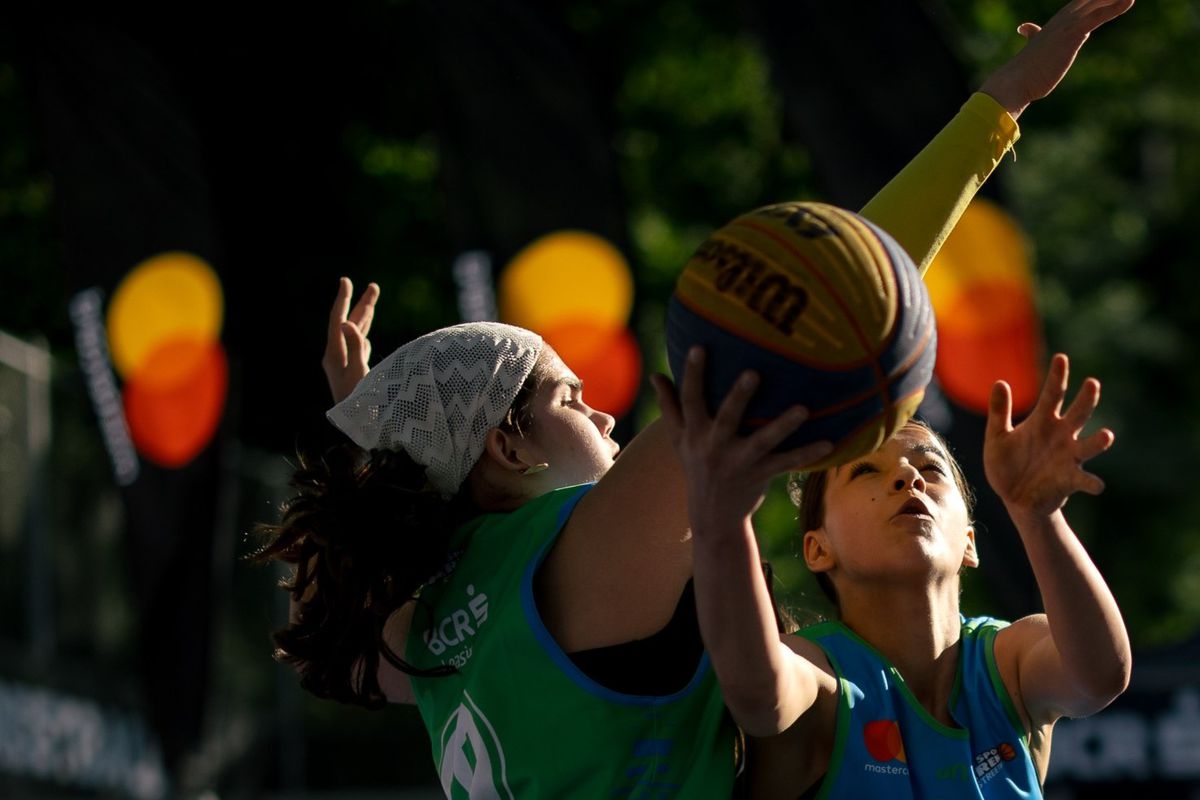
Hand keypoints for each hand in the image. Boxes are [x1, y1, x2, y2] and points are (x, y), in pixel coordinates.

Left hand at [323, 277, 379, 402]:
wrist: (358, 430)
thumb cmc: (360, 403)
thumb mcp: (358, 373)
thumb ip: (354, 347)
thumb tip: (347, 322)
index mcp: (334, 355)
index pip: (338, 321)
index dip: (344, 300)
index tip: (347, 281)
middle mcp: (337, 357)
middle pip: (349, 325)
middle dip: (361, 305)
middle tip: (373, 286)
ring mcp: (345, 365)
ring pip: (356, 335)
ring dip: (365, 318)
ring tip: (373, 301)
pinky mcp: (353, 373)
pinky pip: (359, 348)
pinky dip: (364, 336)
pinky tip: (365, 335)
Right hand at [650, 347, 831, 528]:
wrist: (712, 516)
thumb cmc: (696, 466)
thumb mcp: (678, 439)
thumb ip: (669, 406)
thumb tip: (655, 374)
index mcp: (695, 434)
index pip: (691, 400)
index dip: (693, 374)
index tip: (700, 347)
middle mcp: (715, 447)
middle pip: (727, 418)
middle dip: (739, 396)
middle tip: (754, 373)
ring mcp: (740, 462)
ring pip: (763, 441)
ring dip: (783, 425)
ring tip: (803, 409)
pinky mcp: (761, 474)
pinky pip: (786, 462)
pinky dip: (807, 453)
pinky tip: (829, 442)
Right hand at [979, 0, 1133, 119]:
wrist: (1016, 81)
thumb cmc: (1024, 70)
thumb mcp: (1033, 48)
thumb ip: (1034, 35)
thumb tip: (1025, 28)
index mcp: (1056, 23)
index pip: (1080, 3)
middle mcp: (1062, 19)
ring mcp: (1068, 24)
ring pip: (1097, 3)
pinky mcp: (1073, 33)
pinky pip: (1098, 16)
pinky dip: (1114, 7)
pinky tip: (1129, 0)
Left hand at [984, 353, 1113, 517]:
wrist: (1013, 497)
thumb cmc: (1007, 464)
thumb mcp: (997, 437)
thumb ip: (999, 412)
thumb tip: (1000, 382)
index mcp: (1042, 421)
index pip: (1052, 395)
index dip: (1057, 377)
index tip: (1061, 358)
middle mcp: (1061, 436)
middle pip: (1078, 414)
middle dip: (1086, 399)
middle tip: (1093, 383)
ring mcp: (1068, 457)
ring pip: (1088, 446)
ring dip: (1098, 441)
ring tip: (1106, 436)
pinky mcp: (1070, 480)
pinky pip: (1084, 480)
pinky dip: (1091, 483)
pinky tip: (1097, 485)